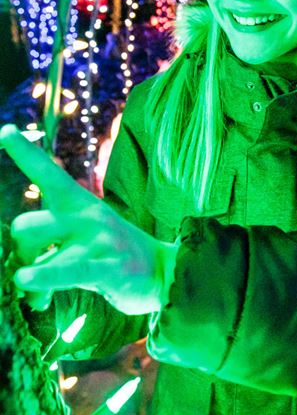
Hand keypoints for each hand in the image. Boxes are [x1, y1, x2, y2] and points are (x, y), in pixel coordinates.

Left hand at [2, 124, 176, 314]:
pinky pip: (66, 270)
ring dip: (24, 269)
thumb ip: (49, 241)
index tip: (5, 131)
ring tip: (24, 283)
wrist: (163, 270)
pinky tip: (25, 281)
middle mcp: (85, 216)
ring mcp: (96, 240)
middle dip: (17, 253)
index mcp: (78, 203)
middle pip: (25, 225)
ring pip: (37, 241)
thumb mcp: (82, 234)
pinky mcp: (107, 267)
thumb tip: (14, 267)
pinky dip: (41, 276)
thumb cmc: (110, 254)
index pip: (46, 172)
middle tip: (28, 273)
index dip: (23, 151)